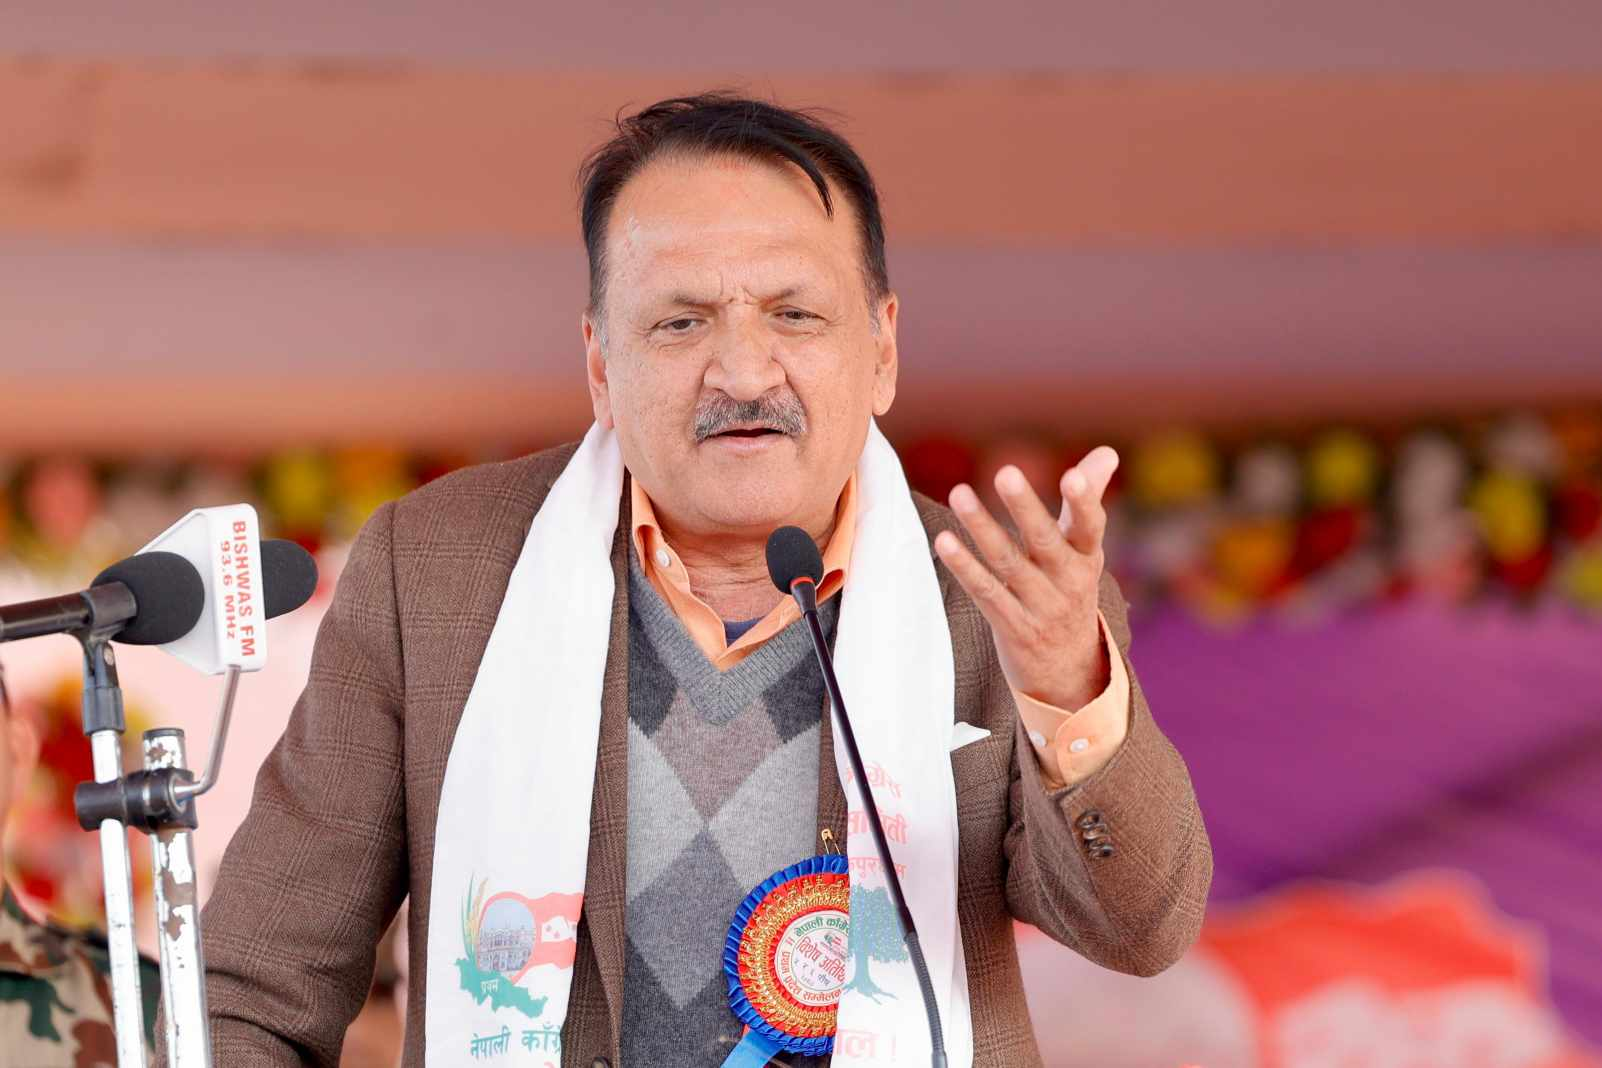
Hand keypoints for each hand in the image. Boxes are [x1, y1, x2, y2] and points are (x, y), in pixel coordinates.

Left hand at [933, 447, 1119, 710]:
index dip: (1084, 501)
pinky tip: (944, 540)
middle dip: (1025, 507)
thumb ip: (1086, 501)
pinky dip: (965, 567)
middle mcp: (1068, 581)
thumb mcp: (1083, 551)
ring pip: (1008, 563)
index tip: (1073, 475)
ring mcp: (1040, 606)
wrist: (1068, 670)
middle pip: (1045, 540)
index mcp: (1086, 557)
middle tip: (1006, 473)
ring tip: (959, 494)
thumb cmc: (1069, 591)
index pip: (1090, 526)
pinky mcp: (1012, 626)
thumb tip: (1107, 451)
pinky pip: (986, 592)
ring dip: (982, 527)